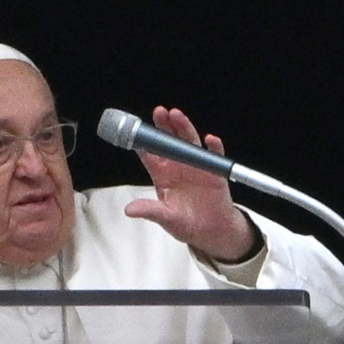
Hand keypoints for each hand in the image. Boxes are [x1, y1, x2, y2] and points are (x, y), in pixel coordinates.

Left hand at [124, 106, 256, 260]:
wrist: (210, 231)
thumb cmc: (185, 222)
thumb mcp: (164, 218)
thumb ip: (149, 211)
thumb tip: (129, 210)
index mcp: (162, 174)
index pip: (150, 153)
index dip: (143, 141)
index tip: (136, 129)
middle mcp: (177, 165)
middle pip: (169, 140)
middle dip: (164, 126)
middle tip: (159, 113)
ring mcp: (195, 165)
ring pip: (188, 141)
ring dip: (183, 128)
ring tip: (176, 116)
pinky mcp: (214, 171)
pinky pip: (214, 156)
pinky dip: (213, 147)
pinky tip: (210, 140)